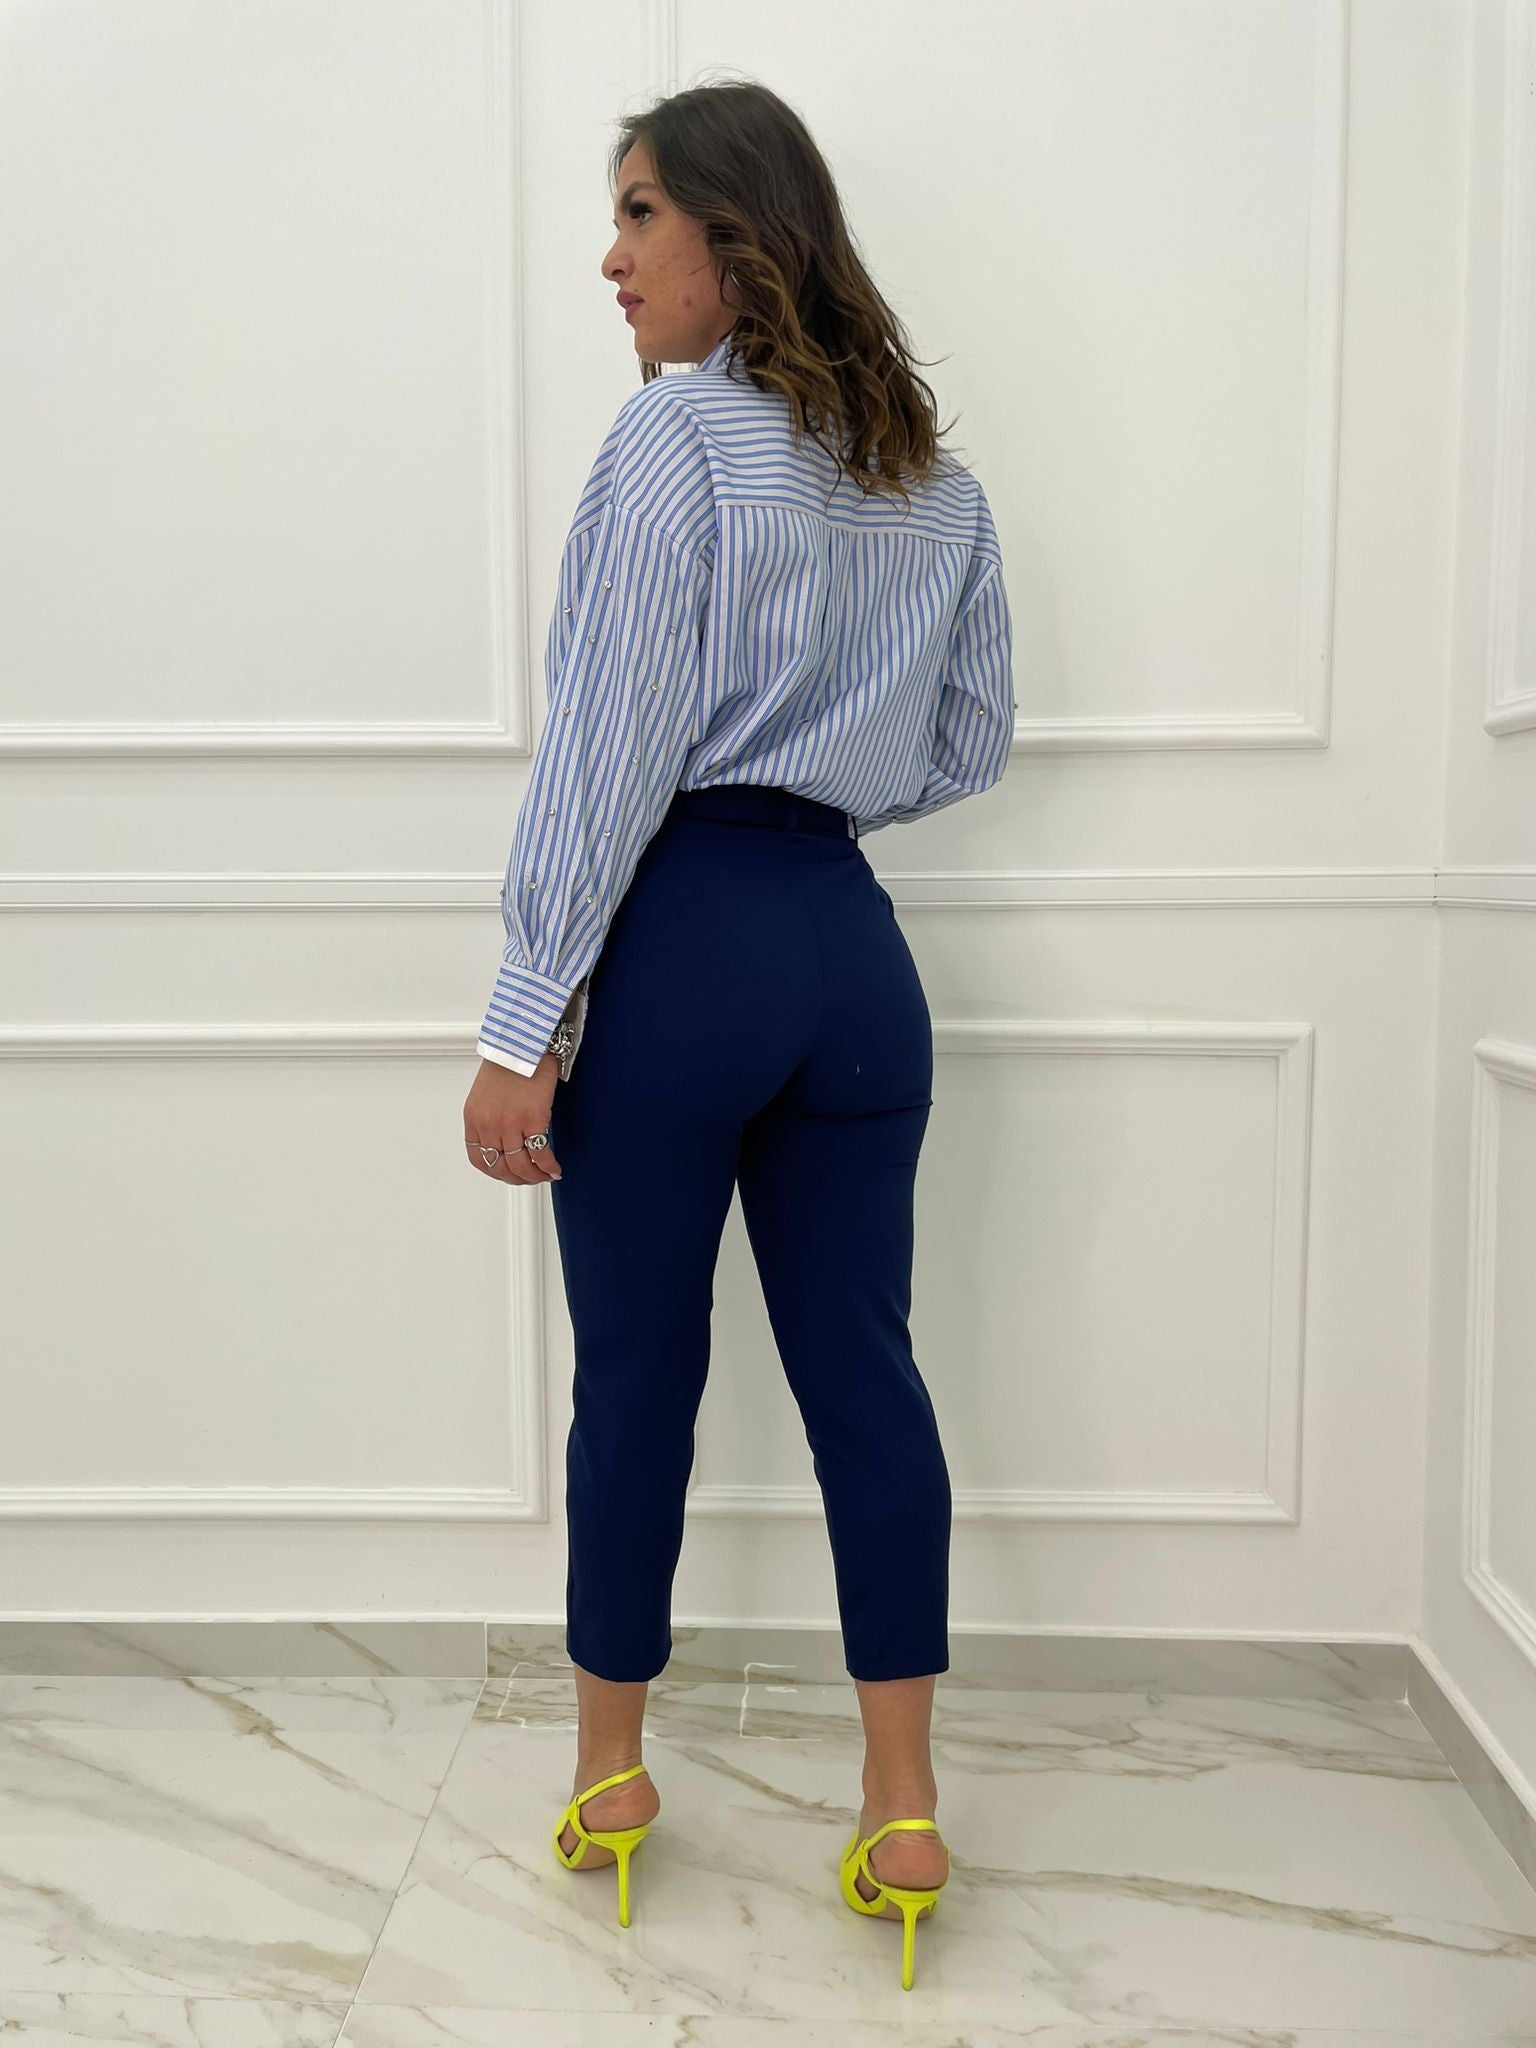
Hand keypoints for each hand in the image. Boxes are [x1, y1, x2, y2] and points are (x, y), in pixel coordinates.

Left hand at [464, 1055, 563, 1185]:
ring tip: (545, 1175)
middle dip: (517, 1179)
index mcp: (474, 1120)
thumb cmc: (507, 1062)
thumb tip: (504, 1139)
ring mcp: (510, 1125)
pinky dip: (548, 1166)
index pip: (479, 1159)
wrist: (522, 1045)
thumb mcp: (485, 1095)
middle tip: (530, 1179)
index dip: (495, 1172)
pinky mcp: (532, 1120)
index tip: (508, 1174)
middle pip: (501, 1167)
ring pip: (521, 1166)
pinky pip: (541, 1154)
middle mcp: (488, 1125)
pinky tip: (554, 1168)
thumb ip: (490, 1118)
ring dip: (534, 1176)